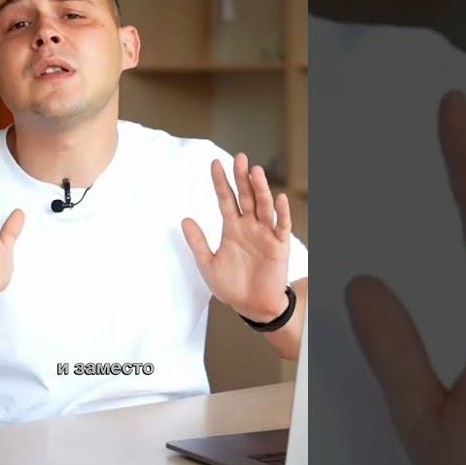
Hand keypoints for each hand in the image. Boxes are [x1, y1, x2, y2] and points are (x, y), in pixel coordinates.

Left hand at [182, 152, 291, 322]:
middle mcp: (249, 226)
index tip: (214, 163)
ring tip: (255, 172)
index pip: (226, 199)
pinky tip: (278, 199)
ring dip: (260, 189)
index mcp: (232, 228)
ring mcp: (265, 234)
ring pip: (263, 206)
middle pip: (246, 196)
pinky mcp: (279, 246)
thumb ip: (198, 242)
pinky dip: (280, 213)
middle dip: (242, 177)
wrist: (252, 306)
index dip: (221, 182)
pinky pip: (281, 226)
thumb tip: (184, 219)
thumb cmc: (231, 286)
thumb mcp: (208, 264)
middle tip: (239, 158)